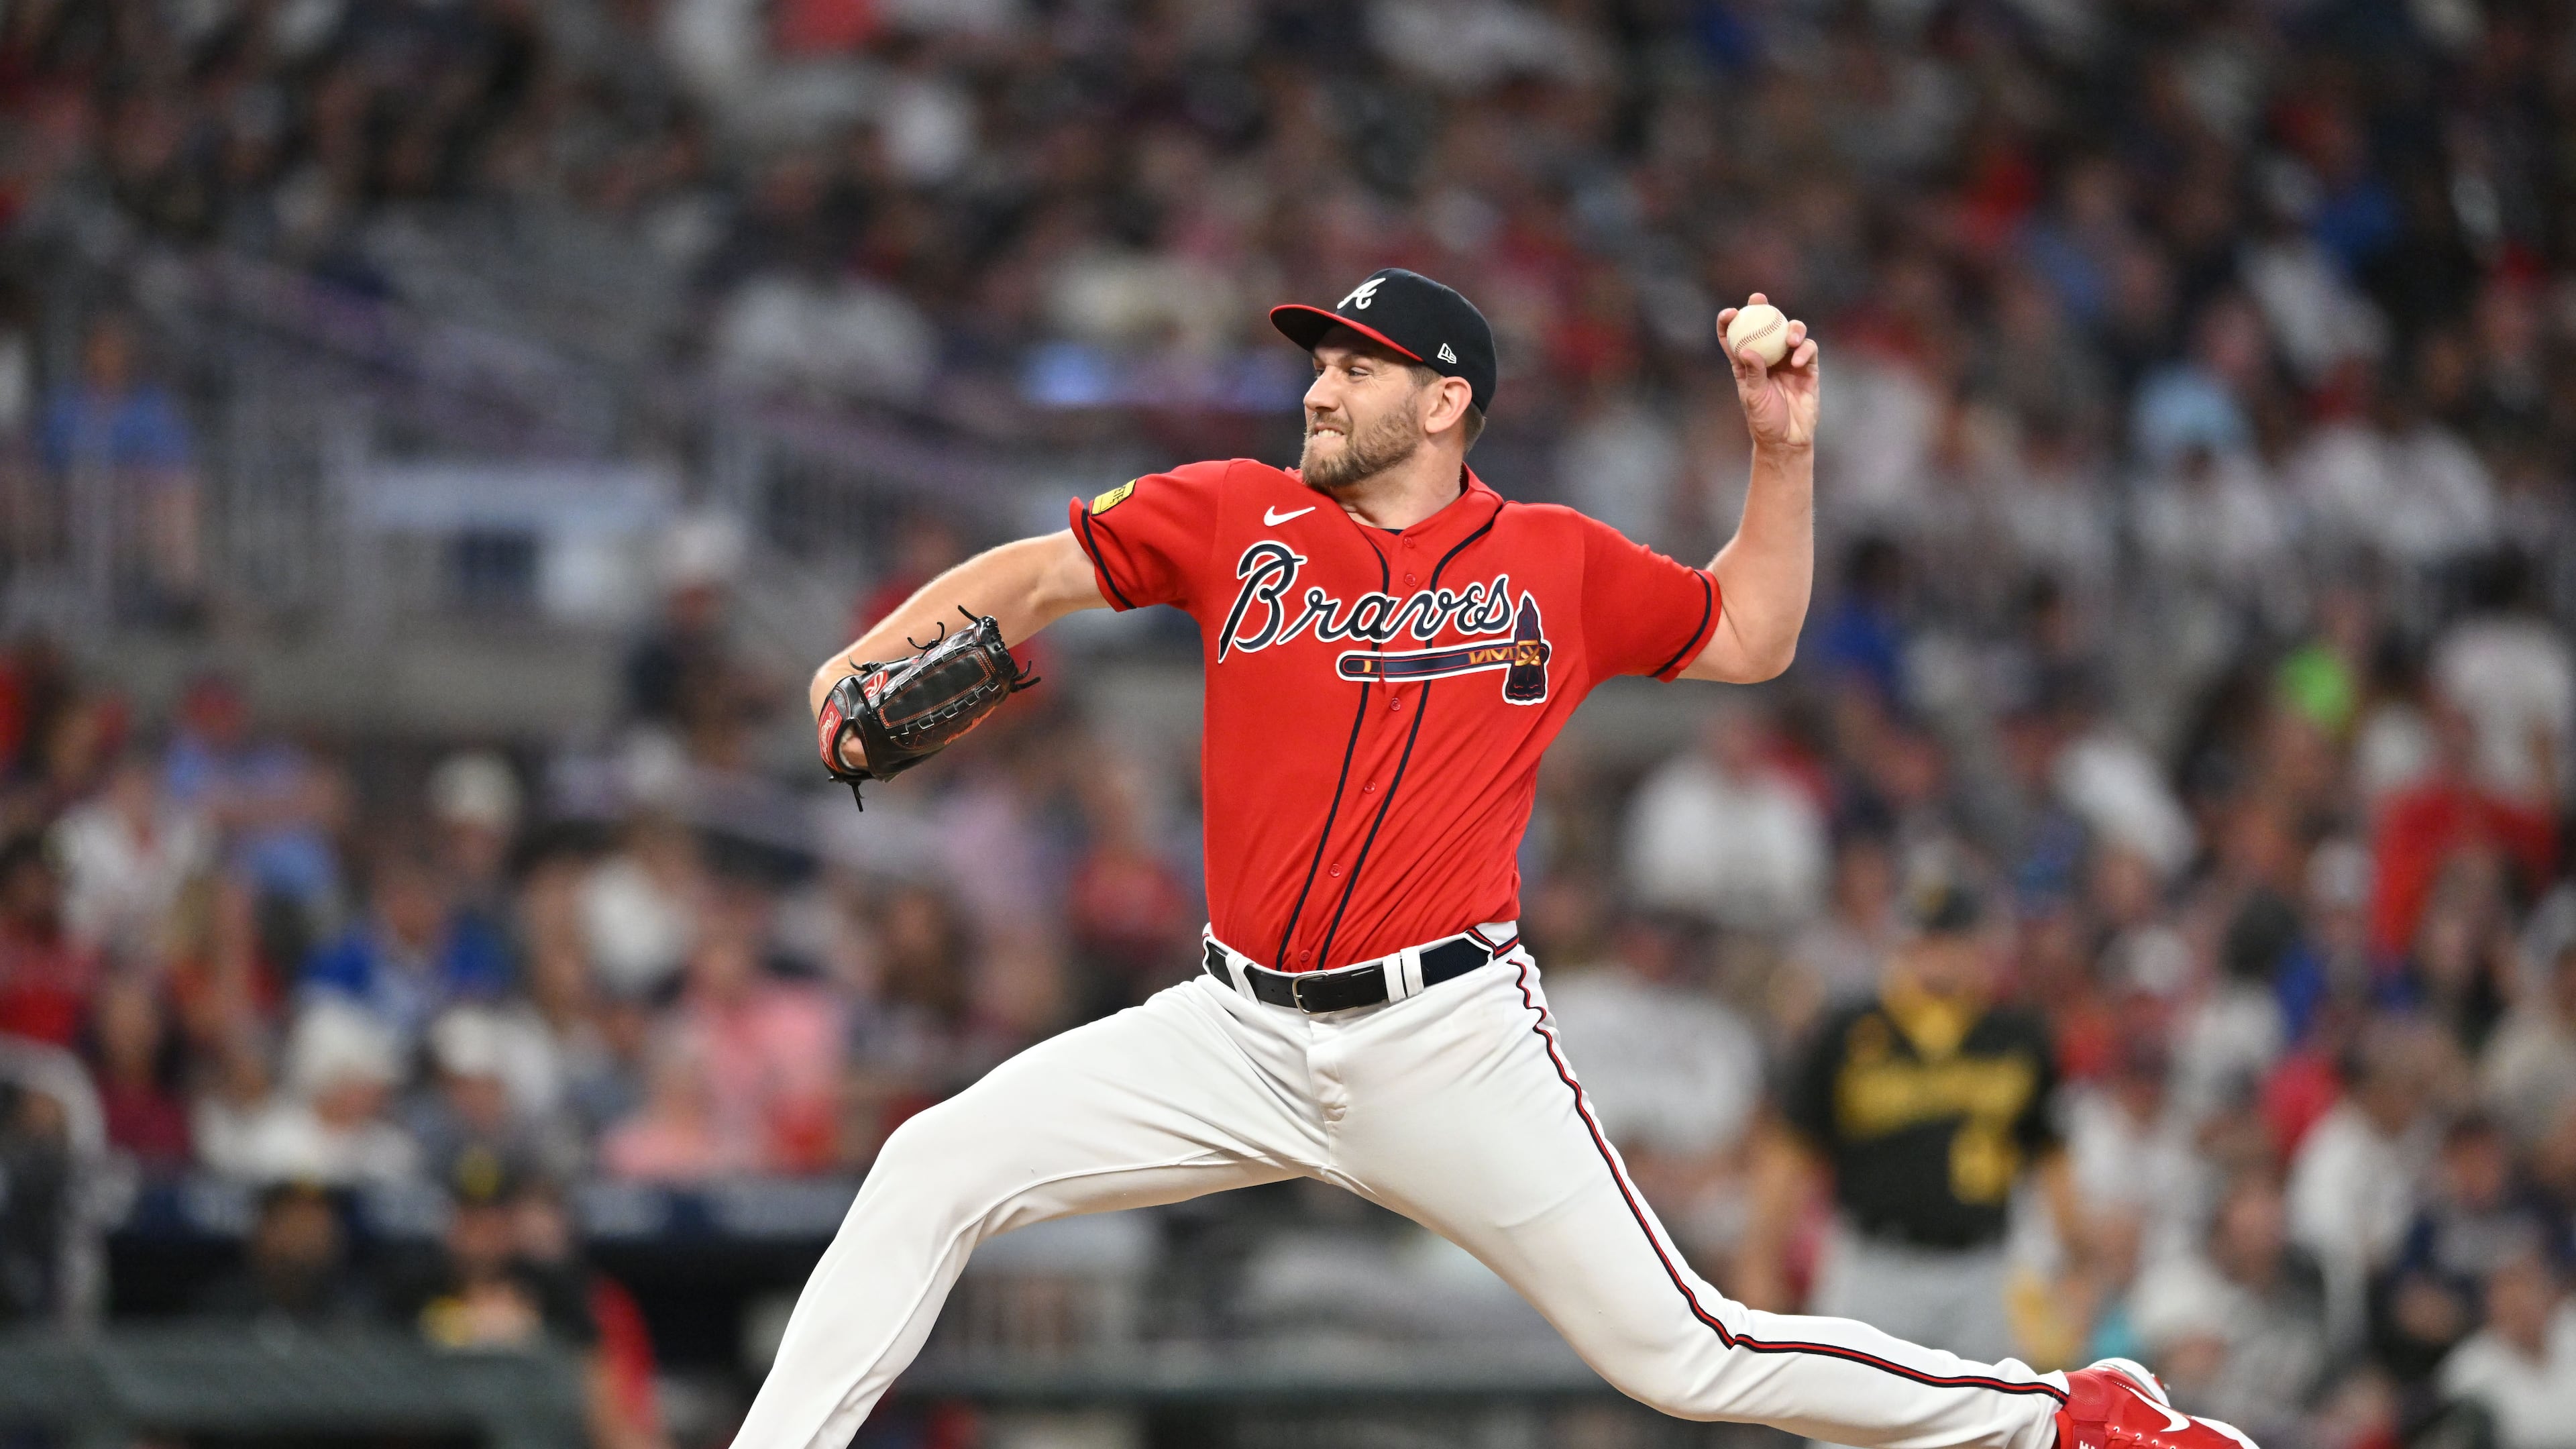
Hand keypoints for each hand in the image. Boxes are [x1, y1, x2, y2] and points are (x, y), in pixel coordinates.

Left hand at [1717, 293, 1818, 452]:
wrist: (1788, 438)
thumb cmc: (1765, 420)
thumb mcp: (1753, 396)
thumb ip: (1752, 372)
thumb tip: (1747, 349)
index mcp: (1746, 363)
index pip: (1735, 337)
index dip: (1729, 321)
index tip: (1730, 312)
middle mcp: (1768, 357)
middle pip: (1765, 325)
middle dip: (1761, 307)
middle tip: (1758, 299)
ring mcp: (1789, 360)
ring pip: (1791, 332)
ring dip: (1791, 329)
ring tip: (1789, 339)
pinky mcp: (1808, 367)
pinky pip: (1809, 350)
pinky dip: (1805, 350)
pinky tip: (1798, 361)